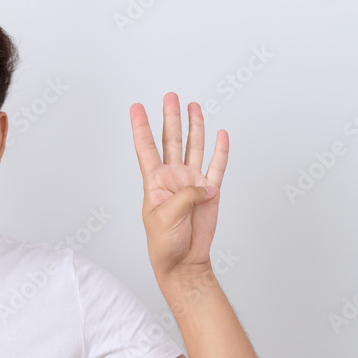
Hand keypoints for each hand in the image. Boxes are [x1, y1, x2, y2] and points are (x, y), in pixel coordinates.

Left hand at [129, 92, 227, 280]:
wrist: (184, 261)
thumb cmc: (165, 244)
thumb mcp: (166, 217)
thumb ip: (185, 195)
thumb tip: (206, 184)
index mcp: (155, 183)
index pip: (146, 149)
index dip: (141, 128)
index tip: (136, 107)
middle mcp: (173, 178)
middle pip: (172, 141)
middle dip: (171, 117)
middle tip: (170, 96)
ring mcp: (192, 183)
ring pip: (194, 147)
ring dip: (194, 127)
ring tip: (193, 106)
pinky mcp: (210, 192)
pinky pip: (217, 166)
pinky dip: (221, 150)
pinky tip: (221, 134)